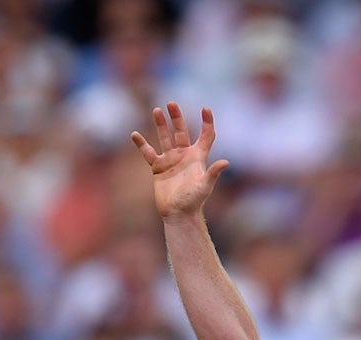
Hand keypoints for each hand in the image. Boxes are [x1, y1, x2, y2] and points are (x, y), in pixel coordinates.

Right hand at [131, 102, 228, 222]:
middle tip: (171, 103)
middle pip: (181, 131)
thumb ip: (213, 173)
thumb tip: (225, 162)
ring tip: (156, 110)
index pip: (206, 135)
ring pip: (164, 137)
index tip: (206, 109)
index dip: (207, 122)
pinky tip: (135, 134)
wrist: (178, 214)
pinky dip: (141, 144)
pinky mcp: (158, 167)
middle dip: (177, 117)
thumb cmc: (194, 202)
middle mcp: (184, 155)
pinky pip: (148, 152)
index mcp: (198, 157)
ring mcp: (170, 160)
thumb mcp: (204, 186)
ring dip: (161, 124)